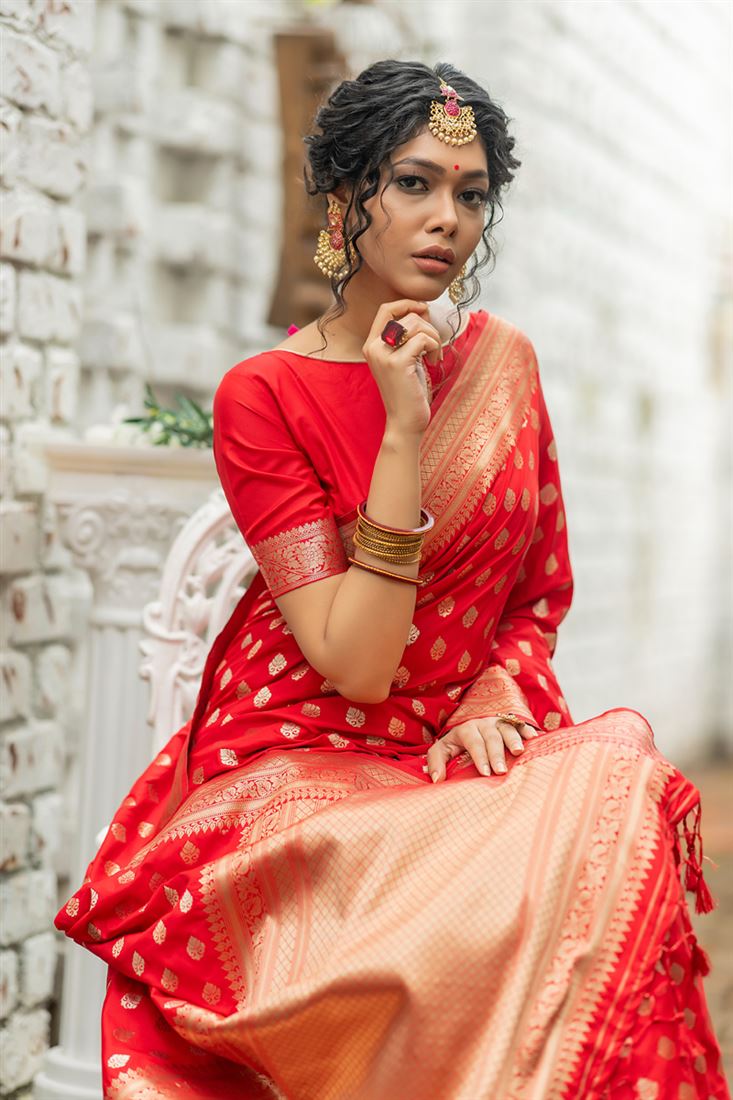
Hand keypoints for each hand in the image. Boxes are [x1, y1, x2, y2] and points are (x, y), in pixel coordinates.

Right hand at [362, 299, 442, 436]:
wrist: (405, 423)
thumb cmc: (409, 392)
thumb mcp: (405, 359)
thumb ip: (407, 337)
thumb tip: (423, 310)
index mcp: (372, 345)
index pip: (386, 309)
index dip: (408, 304)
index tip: (425, 312)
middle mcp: (373, 347)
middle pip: (405, 314)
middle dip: (427, 325)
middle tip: (434, 346)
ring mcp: (383, 355)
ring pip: (416, 324)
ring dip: (433, 337)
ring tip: (434, 356)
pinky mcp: (397, 363)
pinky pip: (423, 339)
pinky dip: (435, 347)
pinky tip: (434, 363)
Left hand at [426, 716, 538, 781]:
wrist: (469, 728)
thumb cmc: (456, 745)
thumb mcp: (441, 750)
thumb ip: (436, 763)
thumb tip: (437, 779)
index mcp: (466, 730)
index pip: (473, 741)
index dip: (479, 756)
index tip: (484, 772)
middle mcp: (483, 724)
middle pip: (491, 737)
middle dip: (496, 754)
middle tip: (501, 771)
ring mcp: (499, 722)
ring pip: (507, 728)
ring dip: (513, 739)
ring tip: (519, 753)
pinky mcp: (511, 723)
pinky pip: (520, 724)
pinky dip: (528, 731)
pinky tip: (535, 739)